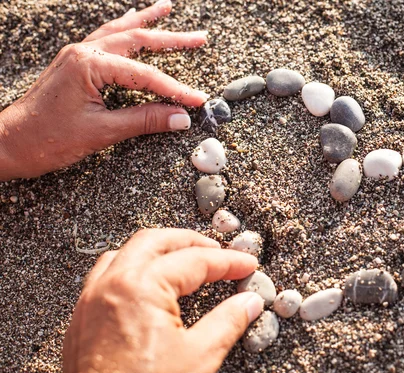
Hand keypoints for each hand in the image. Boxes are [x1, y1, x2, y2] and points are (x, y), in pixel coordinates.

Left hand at [0, 0, 208, 180]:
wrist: (8, 144)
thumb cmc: (47, 139)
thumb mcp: (102, 132)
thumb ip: (144, 121)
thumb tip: (180, 118)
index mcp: (89, 64)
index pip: (146, 75)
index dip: (175, 90)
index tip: (197, 101)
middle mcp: (83, 52)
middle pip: (137, 39)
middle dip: (172, 39)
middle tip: (201, 38)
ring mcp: (77, 55)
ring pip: (120, 32)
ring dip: (146, 22)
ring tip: (167, 8)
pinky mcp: (73, 64)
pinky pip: (104, 38)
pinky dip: (123, 29)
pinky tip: (131, 22)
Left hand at [61, 229, 263, 372]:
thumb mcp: (199, 359)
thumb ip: (227, 322)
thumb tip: (247, 303)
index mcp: (139, 288)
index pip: (194, 260)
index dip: (228, 262)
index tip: (246, 265)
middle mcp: (110, 287)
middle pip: (155, 242)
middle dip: (191, 242)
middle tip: (219, 253)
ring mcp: (91, 303)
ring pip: (126, 254)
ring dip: (158, 252)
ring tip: (185, 262)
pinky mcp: (82, 323)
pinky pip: (106, 277)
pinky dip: (133, 270)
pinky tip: (148, 287)